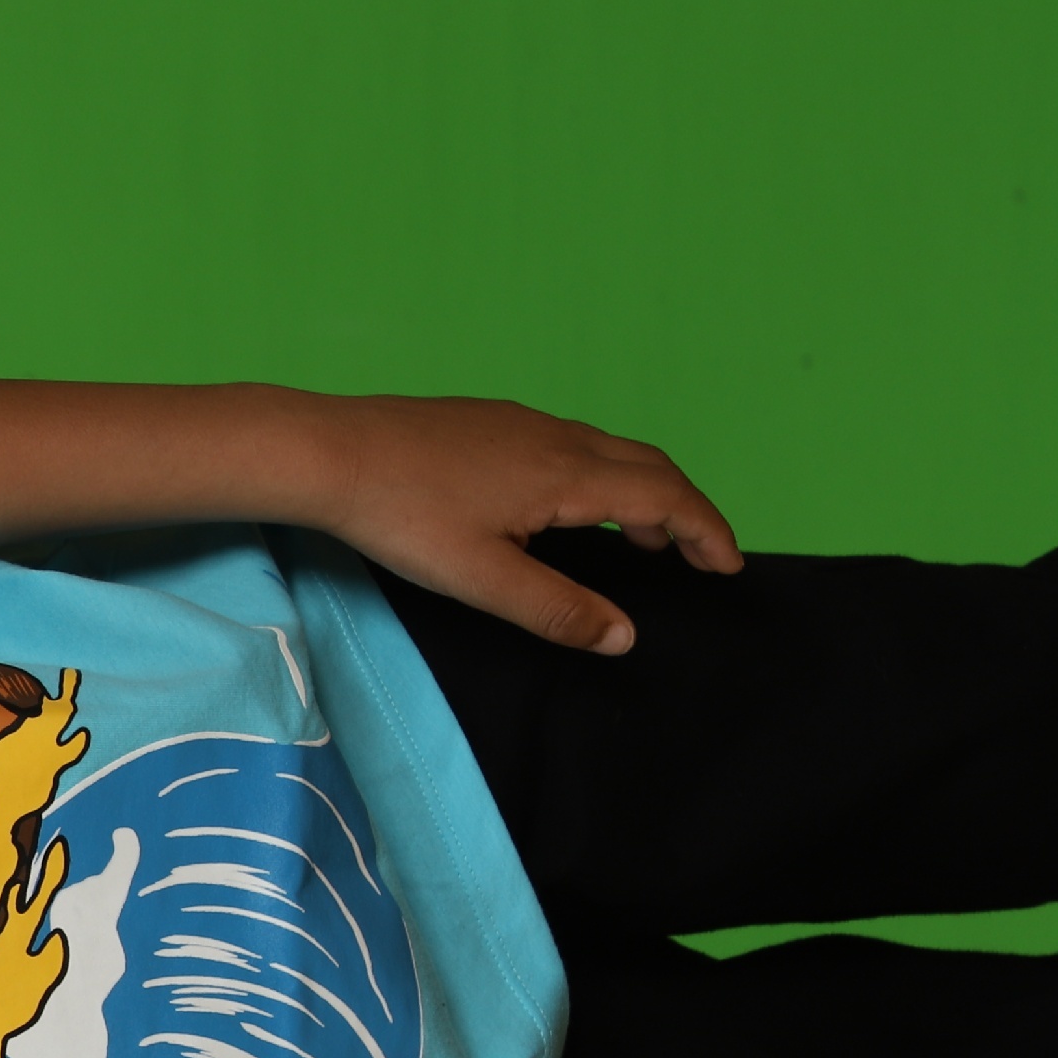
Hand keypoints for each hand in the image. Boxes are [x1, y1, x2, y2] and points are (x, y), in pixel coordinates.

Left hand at [309, 396, 743, 653]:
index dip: (707, 532)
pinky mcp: (487, 422)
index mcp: (569, 475)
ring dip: (642, 492)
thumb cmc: (401, 515)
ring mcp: (521, 423)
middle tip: (703, 555)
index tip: (730, 565)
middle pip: (649, 466)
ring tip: (644, 539)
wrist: (328, 452)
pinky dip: (598, 475)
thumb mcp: (483, 577)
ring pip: (608, 451)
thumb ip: (556, 609)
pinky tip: (565, 506)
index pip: (667, 499)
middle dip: (686, 510)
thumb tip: (624, 635)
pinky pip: (568, 444)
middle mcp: (556, 438)